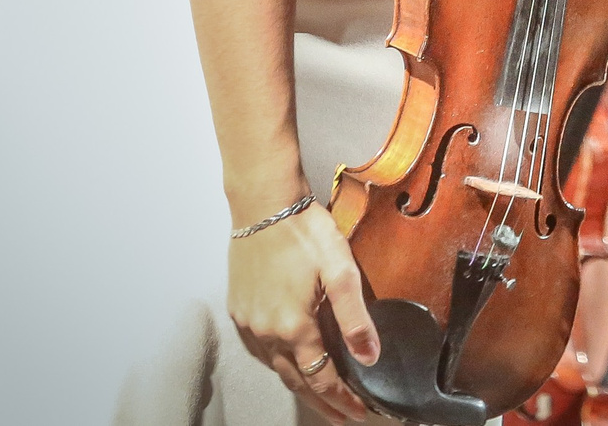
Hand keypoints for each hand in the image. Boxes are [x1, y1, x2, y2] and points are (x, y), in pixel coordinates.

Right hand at [229, 199, 377, 421]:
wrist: (263, 204)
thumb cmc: (305, 232)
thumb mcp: (340, 271)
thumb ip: (355, 318)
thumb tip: (369, 357)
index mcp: (294, 327)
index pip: (321, 378)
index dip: (342, 399)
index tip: (359, 413)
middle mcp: (266, 332)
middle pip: (297, 381)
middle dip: (322, 403)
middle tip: (342, 418)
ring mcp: (248, 322)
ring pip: (275, 368)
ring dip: (299, 385)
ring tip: (320, 397)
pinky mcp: (238, 310)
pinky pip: (259, 350)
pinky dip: (277, 364)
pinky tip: (288, 364)